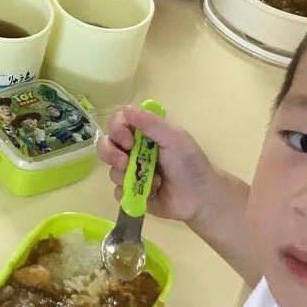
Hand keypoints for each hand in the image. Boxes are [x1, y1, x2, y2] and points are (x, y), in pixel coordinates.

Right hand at [97, 104, 214, 224]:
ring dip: (128, 176)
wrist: (200, 198)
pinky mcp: (131, 193)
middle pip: (106, 146)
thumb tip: (126, 108)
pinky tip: (150, 193)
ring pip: (111, 170)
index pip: (117, 124)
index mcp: (144, 134)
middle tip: (125, 163)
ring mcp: (132, 172)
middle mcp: (134, 151)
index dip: (117, 131)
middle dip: (111, 155)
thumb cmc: (189, 164)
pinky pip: (117, 191)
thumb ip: (151, 123)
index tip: (128, 142)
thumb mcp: (174, 138)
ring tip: (152, 181)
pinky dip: (130, 192)